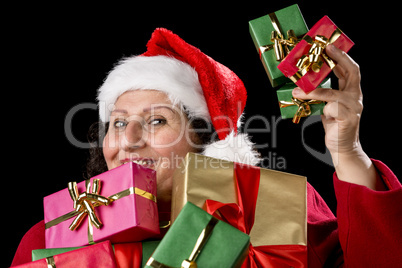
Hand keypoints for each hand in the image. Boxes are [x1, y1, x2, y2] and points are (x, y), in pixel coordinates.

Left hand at [292, 44, 384, 189]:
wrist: (342, 147)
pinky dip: (318, 106)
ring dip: (313, 90)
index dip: (341, 56)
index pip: (350, 70)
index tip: (330, 46)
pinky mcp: (348, 118)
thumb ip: (322, 94)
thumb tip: (304, 83)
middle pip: (353, 72)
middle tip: (325, 50)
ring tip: (297, 90)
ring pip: (333, 94)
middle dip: (339, 58)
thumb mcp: (327, 106)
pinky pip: (331, 108)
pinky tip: (309, 107)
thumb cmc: (334, 125)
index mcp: (351, 92)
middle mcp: (355, 97)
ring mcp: (354, 107)